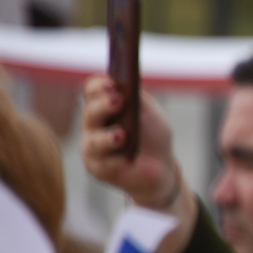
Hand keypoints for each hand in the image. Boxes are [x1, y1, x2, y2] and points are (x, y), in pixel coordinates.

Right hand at [80, 75, 183, 209]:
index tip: (112, 83)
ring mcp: (93, 147)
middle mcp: (93, 125)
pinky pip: (103, 165)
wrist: (162, 165)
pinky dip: (117, 161)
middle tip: (119, 100)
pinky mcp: (99, 169)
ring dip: (107, 137)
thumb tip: (127, 86)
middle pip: (90, 112)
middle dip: (103, 106)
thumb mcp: (150, 112)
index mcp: (103, 105)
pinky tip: (128, 159)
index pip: (92, 90)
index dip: (99, 86)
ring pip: (93, 141)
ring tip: (122, 135)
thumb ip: (138, 98)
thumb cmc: (152, 134)